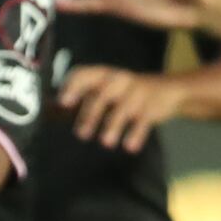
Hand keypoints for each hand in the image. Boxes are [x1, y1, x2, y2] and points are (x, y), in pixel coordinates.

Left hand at [62, 63, 181, 152]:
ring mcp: (137, 92)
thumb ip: (82, 97)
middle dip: (91, 114)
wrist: (169, 90)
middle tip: (81, 134)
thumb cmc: (126, 92)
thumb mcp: (106, 89)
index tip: (62, 102)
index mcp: (104, 74)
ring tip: (106, 142)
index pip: (84, 74)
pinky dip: (137, 134)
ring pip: (123, 108)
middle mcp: (119, 80)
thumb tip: (51, 109)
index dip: (72, 86)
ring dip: (113, 125)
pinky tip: (130, 146)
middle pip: (102, 94)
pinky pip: (144, 120)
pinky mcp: (153, 106)